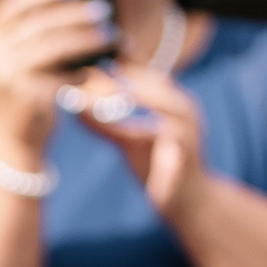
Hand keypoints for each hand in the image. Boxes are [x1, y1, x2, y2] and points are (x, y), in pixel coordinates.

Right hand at [0, 0, 119, 167]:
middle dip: (75, 14)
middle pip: (39, 23)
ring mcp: (6, 75)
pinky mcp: (24, 96)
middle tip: (104, 9)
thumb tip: (84, 2)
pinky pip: (60, 77)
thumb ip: (39, 29)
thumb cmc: (28, 86)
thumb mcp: (22, 55)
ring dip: (85, 38)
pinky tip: (95, 70)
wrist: (14, 136)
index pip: (15, 2)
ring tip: (110, 35)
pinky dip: (81, 72)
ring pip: (52, 46)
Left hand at [76, 60, 206, 219]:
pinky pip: (169, 131)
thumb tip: (77, 110)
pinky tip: (128, 122)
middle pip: (157, 83)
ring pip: (167, 102)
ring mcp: (189, 129)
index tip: (93, 63)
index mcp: (171, 103)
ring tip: (110, 87)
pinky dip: (148, 125)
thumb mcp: (129, 143)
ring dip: (139, 93)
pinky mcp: (188, 150)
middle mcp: (184, 110)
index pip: (147, 77)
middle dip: (127, 76)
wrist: (185, 202)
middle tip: (95, 72)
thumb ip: (107, 126)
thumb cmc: (157, 169)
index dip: (122, 69)